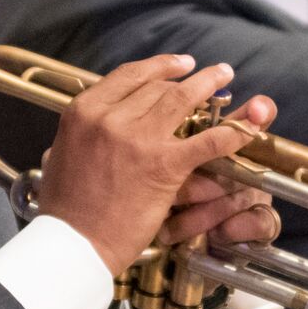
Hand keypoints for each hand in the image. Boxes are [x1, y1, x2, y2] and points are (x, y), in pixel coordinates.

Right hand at [32, 54, 277, 277]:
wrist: (73, 244)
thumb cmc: (65, 209)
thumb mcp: (61, 154)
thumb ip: (84, 132)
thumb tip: (96, 123)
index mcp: (83, 112)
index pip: (129, 76)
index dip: (159, 66)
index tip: (179, 64)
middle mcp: (110, 118)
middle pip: (158, 87)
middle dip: (187, 80)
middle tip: (208, 76)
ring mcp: (139, 139)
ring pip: (182, 99)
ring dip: (209, 84)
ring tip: (225, 76)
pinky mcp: (164, 165)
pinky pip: (207, 141)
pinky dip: (231, 132)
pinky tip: (247, 127)